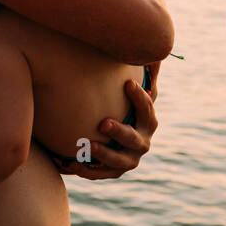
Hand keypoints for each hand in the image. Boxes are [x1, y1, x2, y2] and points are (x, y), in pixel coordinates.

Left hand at [54, 62, 158, 180]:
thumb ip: (145, 75)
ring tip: (88, 146)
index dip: (140, 98)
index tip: (127, 83)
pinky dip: (86, 170)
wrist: (117, 140)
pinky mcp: (112, 172)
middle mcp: (141, 143)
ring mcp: (128, 160)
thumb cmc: (125, 108)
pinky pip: (100, 174)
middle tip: (103, 123)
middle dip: (120, 132)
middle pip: (135, 139)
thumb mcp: (135, 92)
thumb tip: (155, 52)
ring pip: (119, 161)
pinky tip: (70, 163)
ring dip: (105, 154)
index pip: (148, 110)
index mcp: (148, 122)